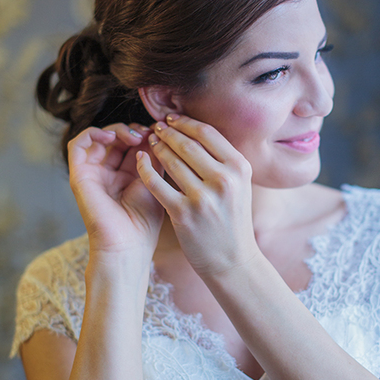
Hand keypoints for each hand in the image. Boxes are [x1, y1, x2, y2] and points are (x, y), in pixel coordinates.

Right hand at [68, 123, 164, 255]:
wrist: (127, 245)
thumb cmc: (144, 223)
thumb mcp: (154, 183)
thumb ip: (153, 159)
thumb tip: (155, 132)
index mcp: (126, 177)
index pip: (132, 145)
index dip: (145, 135)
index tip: (160, 134)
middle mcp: (108, 174)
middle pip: (116, 139)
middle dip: (133, 130)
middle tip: (148, 133)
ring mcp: (93, 174)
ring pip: (98, 138)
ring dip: (117, 130)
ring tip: (134, 136)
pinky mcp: (79, 176)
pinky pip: (78, 145)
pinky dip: (93, 133)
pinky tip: (112, 137)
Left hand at [135, 115, 258, 277]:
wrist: (233, 261)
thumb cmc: (233, 221)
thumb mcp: (239, 186)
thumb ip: (222, 161)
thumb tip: (195, 131)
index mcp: (239, 168)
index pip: (207, 133)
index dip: (185, 122)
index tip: (172, 119)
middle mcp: (223, 180)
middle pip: (187, 144)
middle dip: (167, 132)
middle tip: (156, 127)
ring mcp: (202, 197)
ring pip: (171, 161)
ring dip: (156, 147)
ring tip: (149, 141)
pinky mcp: (183, 213)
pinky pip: (156, 183)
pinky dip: (145, 169)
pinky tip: (140, 161)